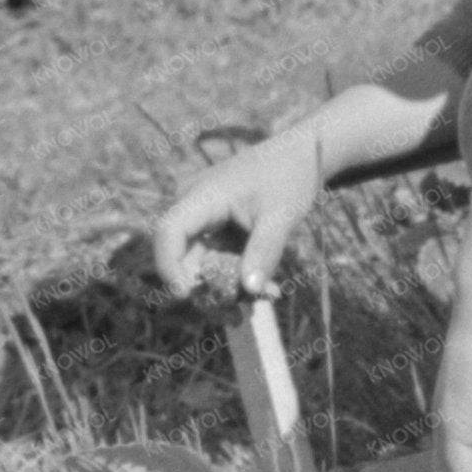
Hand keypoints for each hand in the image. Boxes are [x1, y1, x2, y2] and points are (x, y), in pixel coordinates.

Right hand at [149, 133, 324, 300]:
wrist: (303, 156)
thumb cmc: (290, 176)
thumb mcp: (281, 215)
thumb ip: (264, 251)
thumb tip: (250, 291)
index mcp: (202, 196)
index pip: (168, 233)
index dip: (169, 267)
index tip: (188, 296)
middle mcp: (195, 208)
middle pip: (183, 258)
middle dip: (208, 290)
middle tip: (237, 315)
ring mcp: (206, 220)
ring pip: (203, 266)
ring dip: (228, 288)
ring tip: (266, 298)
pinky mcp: (219, 230)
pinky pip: (219, 261)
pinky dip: (238, 277)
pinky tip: (265, 290)